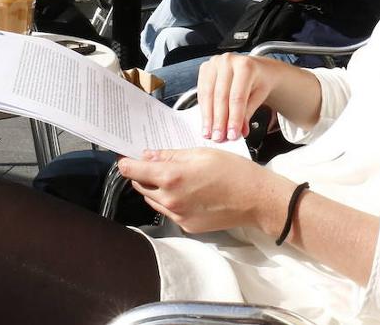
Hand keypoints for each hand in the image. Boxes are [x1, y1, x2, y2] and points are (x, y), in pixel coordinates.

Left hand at [117, 148, 289, 233]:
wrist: (255, 199)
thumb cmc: (232, 171)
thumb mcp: (199, 153)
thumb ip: (170, 155)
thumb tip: (148, 155)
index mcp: (171, 177)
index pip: (133, 171)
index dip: (126, 163)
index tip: (123, 159)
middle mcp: (170, 199)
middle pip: (140, 186)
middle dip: (142, 174)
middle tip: (152, 163)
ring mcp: (178, 216)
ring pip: (152, 200)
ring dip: (155, 188)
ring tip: (173, 177)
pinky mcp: (186, 226)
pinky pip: (168, 211)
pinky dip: (169, 200)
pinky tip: (186, 191)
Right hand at [198, 52, 278, 140]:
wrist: (256, 68)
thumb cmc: (259, 81)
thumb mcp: (259, 97)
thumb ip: (248, 113)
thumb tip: (239, 132)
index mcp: (245, 66)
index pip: (237, 96)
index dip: (234, 118)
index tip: (232, 135)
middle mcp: (228, 61)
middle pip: (221, 95)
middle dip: (219, 120)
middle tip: (218, 137)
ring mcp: (214, 63)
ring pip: (208, 94)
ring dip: (208, 117)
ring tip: (210, 133)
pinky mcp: (205, 68)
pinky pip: (201, 92)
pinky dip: (203, 109)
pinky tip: (206, 122)